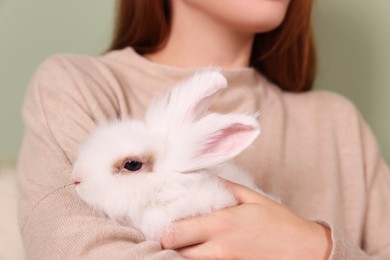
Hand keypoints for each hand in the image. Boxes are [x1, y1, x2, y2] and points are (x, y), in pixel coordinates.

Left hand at [160, 179, 331, 259]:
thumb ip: (223, 187)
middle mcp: (218, 248)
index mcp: (221, 224)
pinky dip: (197, 259)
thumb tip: (201, 178)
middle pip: (174, 251)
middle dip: (168, 243)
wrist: (305, 251)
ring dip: (182, 253)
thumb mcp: (252, 198)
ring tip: (187, 242)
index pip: (175, 232)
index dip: (164, 229)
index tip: (164, 222)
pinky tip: (202, 250)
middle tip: (172, 234)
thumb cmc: (279, 223)